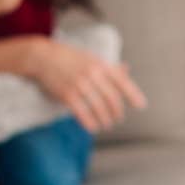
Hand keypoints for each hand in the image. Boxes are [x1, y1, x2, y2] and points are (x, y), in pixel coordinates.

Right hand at [27, 38, 148, 132]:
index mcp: (101, 64)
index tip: (141, 106)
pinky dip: (90, 123)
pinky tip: (93, 127)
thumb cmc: (69, 58)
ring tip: (107, 124)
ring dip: (105, 119)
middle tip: (118, 119)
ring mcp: (80, 84)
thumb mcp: (91, 58)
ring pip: (99, 108)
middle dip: (117, 111)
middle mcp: (93, 74)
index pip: (122, 81)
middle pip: (112, 98)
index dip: (133, 95)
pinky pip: (83, 113)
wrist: (43, 56)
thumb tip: (127, 70)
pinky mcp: (67, 95)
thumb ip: (108, 66)